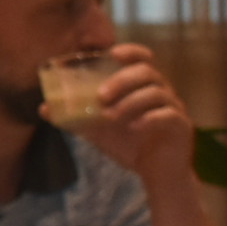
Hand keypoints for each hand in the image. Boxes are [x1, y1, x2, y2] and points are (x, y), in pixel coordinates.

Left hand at [76, 43, 193, 184]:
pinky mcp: (182, 126)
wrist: (157, 174)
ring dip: (130, 102)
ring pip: (157, 93)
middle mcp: (162, 92)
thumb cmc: (129, 144)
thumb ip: (75, 117)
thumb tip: (44, 108)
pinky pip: (169, 115)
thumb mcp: (98, 130)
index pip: (142, 59)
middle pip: (147, 73)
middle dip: (121, 81)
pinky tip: (135, 127)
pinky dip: (151, 118)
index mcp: (142, 87)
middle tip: (100, 96)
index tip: (112, 53)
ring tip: (110, 116)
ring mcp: (174, 108)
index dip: (130, 51)